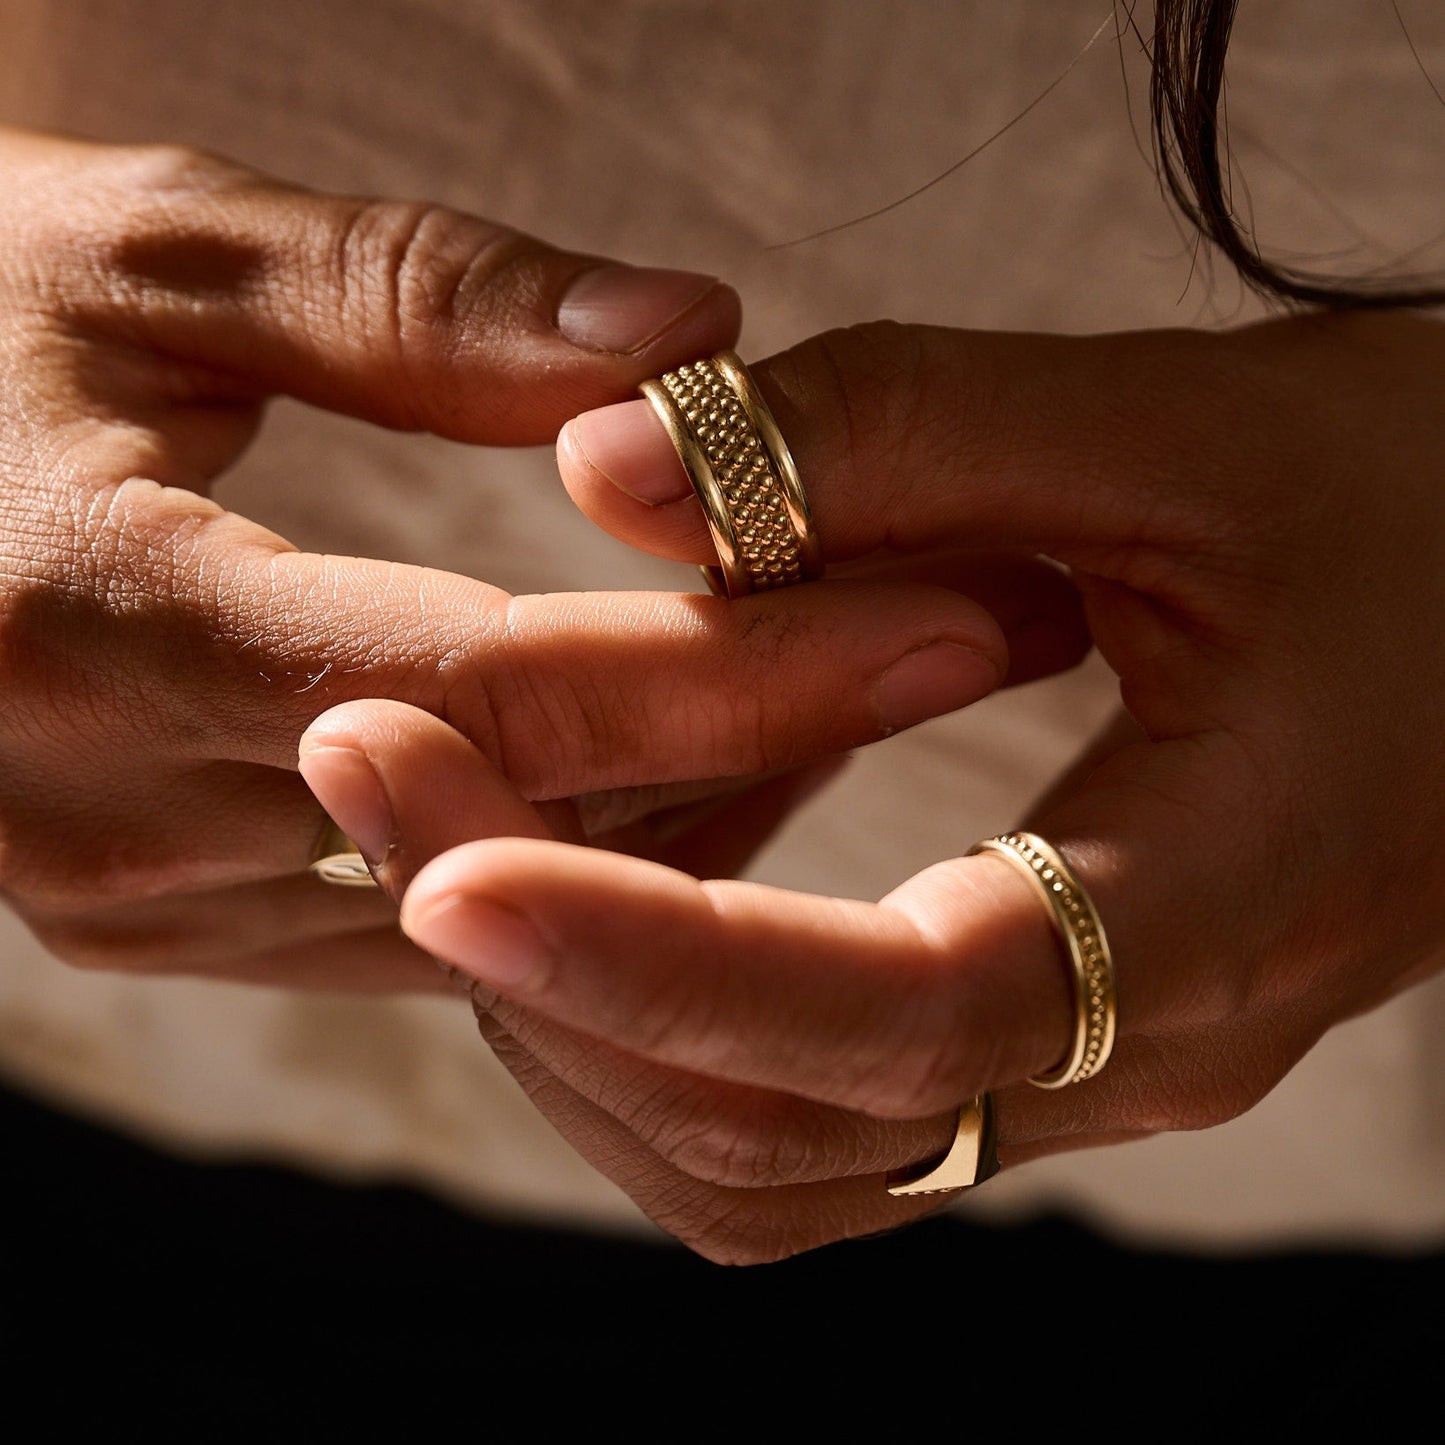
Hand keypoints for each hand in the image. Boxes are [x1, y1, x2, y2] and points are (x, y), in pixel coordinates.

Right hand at [0, 128, 1025, 990]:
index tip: (967, 612)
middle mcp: (113, 814)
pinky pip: (443, 917)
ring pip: (509, 893)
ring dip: (705, 802)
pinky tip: (712, 762)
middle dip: (784, 729)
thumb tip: (692, 338)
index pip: (513, 684)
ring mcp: (138, 901)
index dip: (758, 653)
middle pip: (538, 811)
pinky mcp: (170, 922)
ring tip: (880, 674)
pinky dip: (588, 846)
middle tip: (979, 625)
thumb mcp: (164, 254)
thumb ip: (427, 301)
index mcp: (106, 620)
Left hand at [376, 312, 1442, 1259]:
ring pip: (769, 1158)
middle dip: (545, 973)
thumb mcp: (1172, 434)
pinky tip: (600, 859)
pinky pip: (805, 1109)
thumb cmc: (1412, 506)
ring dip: (585, 1019)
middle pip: (780, 1124)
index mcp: (1208, 910)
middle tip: (375, 773)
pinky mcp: (1038, 1041)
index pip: (892, 1023)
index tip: (437, 864)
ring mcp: (1082, 1072)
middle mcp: (1136, 1049)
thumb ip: (891, 436)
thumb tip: (606, 471)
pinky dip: (663, 1012)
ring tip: (451, 822)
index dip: (649, 960)